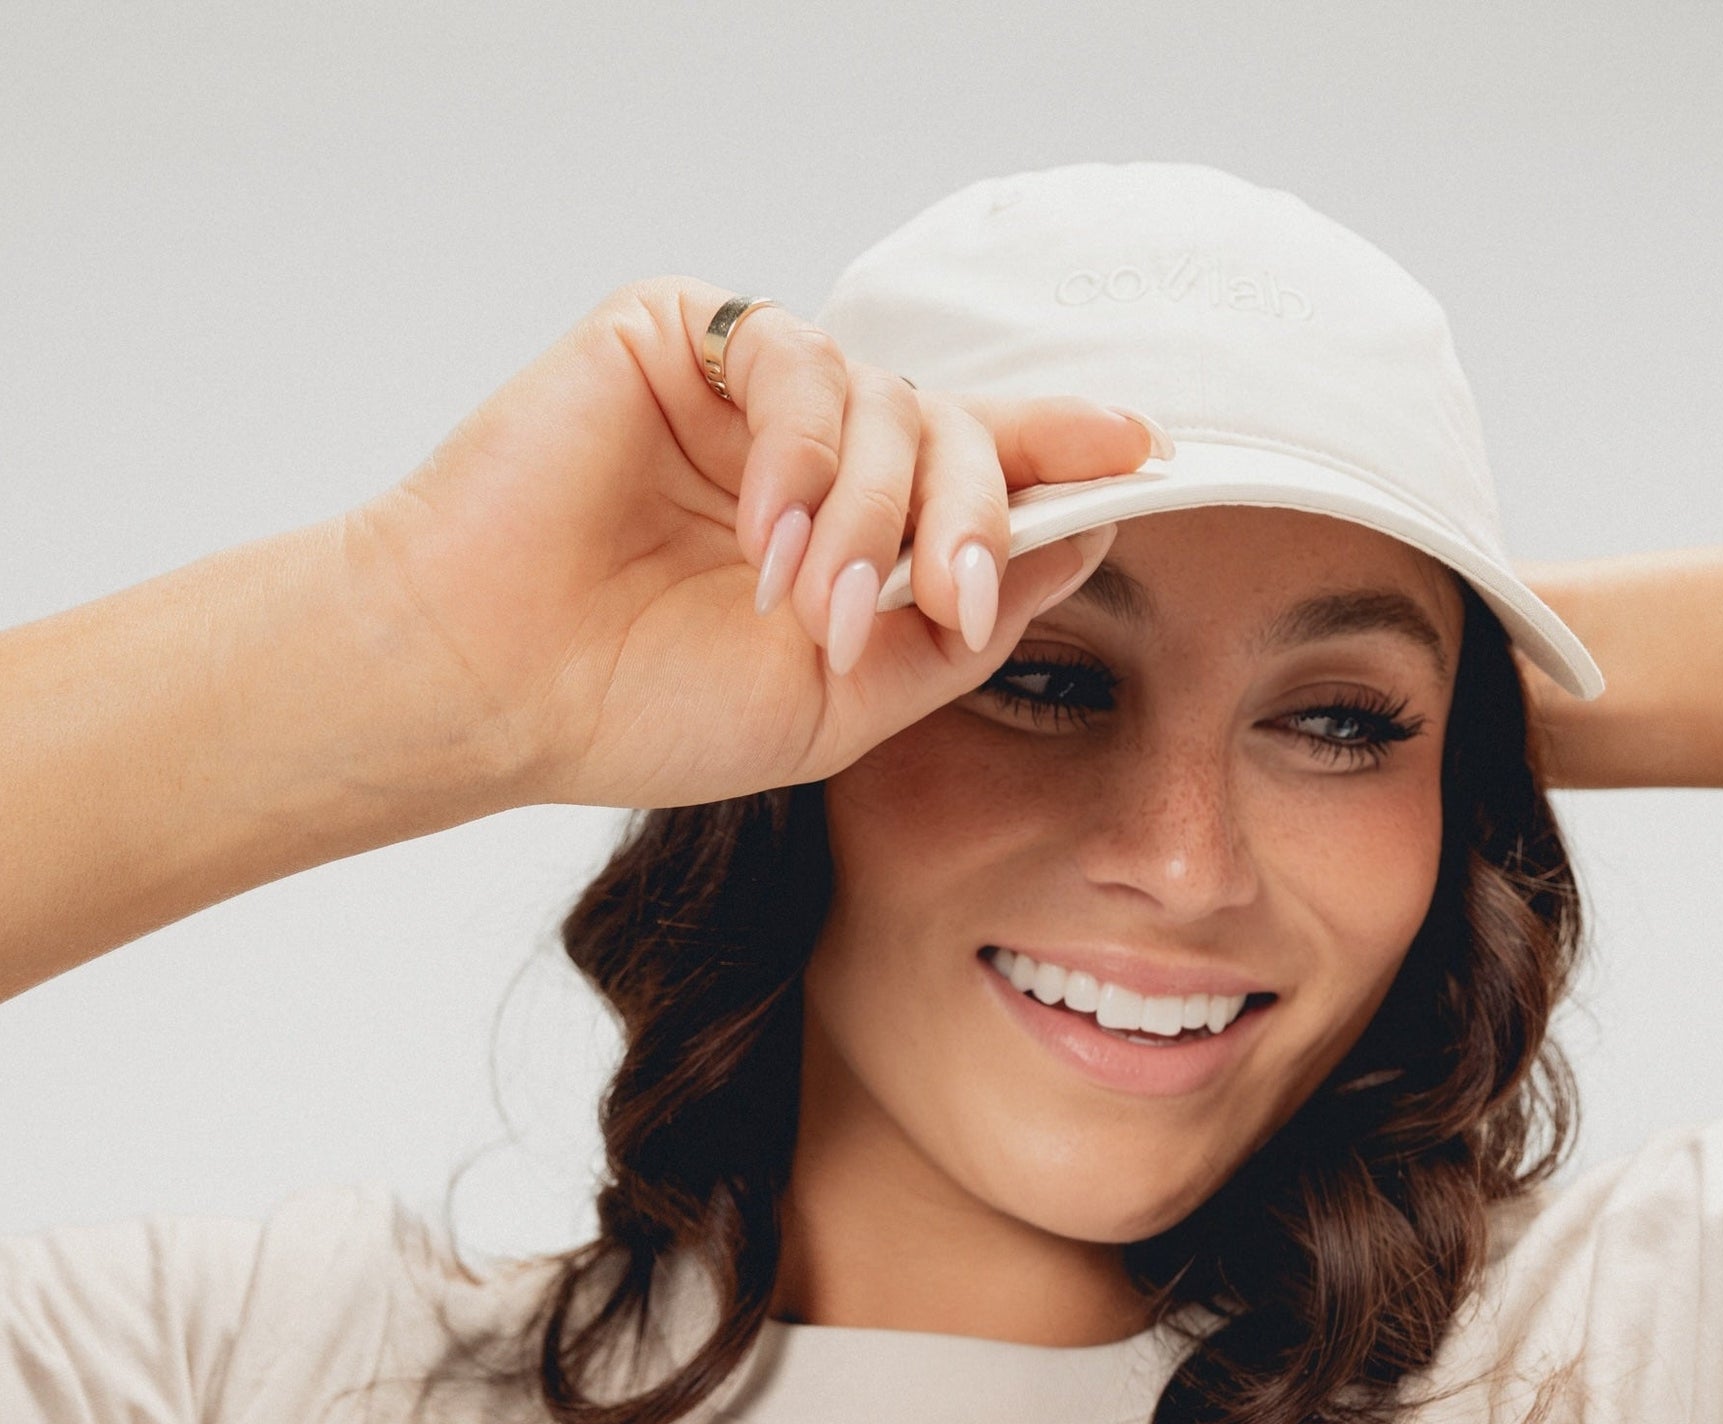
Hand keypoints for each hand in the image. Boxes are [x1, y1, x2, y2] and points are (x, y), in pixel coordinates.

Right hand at [346, 276, 1150, 810]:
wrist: (492, 685)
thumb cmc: (648, 705)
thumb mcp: (846, 700)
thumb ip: (964, 628)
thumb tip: (1083, 535)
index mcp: (852, 535)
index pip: (979, 473)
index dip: (1064, 456)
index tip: (1149, 454)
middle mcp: (811, 454)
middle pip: (958, 432)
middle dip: (969, 519)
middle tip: (940, 603)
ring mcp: (746, 395)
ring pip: (887, 401)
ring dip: (868, 514)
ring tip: (806, 604)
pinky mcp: (678, 339)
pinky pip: (795, 360)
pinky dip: (800, 454)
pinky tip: (761, 537)